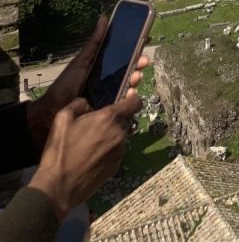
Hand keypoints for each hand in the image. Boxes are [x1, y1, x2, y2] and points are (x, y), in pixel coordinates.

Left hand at [29, 17, 149, 150]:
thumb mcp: (81, 61)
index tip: (144, 41)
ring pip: (131, 84)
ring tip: (135, 77)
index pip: (124, 56)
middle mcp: (111, 80)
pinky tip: (131, 93)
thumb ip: (95, 42)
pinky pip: (125, 102)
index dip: (135, 49)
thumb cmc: (66, 84)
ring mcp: (112, 94)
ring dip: (136, 79)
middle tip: (143, 61)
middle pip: (131, 69)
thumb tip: (104, 18)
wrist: (53, 110)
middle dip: (140, 64)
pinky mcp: (111, 108)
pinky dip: (131, 97)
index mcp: (104, 67)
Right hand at [29, 93, 140, 221]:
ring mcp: (121, 150)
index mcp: (108, 118)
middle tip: (94, 128)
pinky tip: (91, 158)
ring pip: (120, 136)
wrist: (59, 185)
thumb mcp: (62, 119)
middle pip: (125, 120)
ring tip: (89, 145)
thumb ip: (79, 104)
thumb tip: (89, 104)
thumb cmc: (59, 151)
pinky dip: (108, 151)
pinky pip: (117, 151)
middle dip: (113, 121)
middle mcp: (120, 132)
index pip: (134, 102)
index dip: (132, 99)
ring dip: (110, 136)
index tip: (127, 98)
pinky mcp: (118, 164)